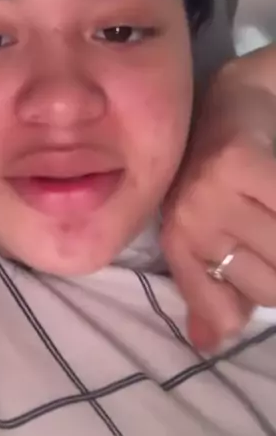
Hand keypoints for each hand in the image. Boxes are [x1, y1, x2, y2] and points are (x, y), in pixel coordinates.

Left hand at [161, 51, 275, 351]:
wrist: (236, 102)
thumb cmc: (229, 175)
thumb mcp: (217, 235)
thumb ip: (216, 291)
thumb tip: (206, 342)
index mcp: (179, 244)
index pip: (229, 313)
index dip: (262, 291)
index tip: (263, 257)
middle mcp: (185, 221)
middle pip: (270, 287)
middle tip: (268, 217)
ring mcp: (208, 191)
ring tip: (271, 202)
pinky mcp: (238, 162)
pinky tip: (275, 184)